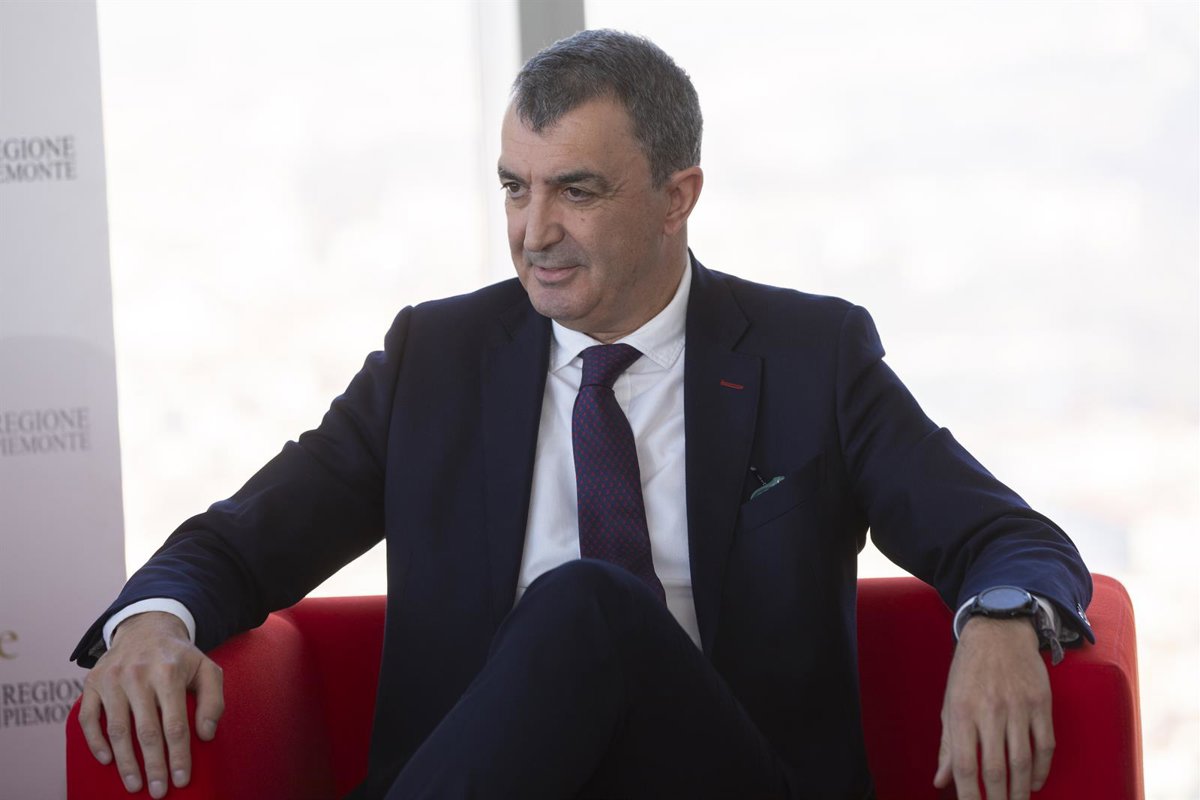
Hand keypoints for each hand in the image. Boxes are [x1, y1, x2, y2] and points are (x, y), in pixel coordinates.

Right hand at [78, 611, 224, 797]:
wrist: (146, 628)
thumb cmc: (180, 657)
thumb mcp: (207, 669)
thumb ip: (214, 700)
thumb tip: (205, 735)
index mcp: (169, 673)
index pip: (175, 724)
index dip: (178, 756)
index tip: (181, 780)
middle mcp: (138, 675)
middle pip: (146, 731)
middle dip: (153, 766)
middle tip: (159, 792)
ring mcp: (112, 679)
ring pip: (116, 729)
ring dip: (125, 762)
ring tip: (135, 785)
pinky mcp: (92, 683)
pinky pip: (88, 719)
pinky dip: (95, 742)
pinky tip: (108, 761)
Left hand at [933, 616, 1052, 799]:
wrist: (998, 632)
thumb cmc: (968, 672)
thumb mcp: (950, 703)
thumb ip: (947, 746)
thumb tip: (940, 782)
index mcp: (962, 711)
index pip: (965, 765)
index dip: (969, 794)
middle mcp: (990, 710)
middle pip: (996, 768)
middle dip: (998, 799)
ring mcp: (1018, 707)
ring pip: (1023, 761)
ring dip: (1021, 791)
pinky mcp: (1041, 703)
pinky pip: (1045, 745)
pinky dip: (1041, 769)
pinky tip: (1034, 783)